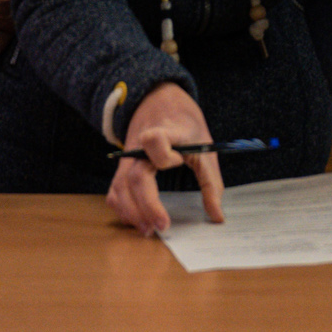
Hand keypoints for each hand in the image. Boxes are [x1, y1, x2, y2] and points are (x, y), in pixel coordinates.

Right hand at [109, 84, 220, 236]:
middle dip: (147, 204)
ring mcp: (127, 157)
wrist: (158, 101)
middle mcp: (139, 146)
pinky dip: (122, 208)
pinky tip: (137, 220)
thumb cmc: (184, 126)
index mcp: (164, 132)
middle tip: (162, 226)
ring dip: (132, 212)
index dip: (163, 154)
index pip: (153, 140)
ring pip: (119, 187)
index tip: (177, 162)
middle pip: (135, 176)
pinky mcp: (122, 167)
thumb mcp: (204, 146)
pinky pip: (114, 190)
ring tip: (148, 230)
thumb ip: (211, 182)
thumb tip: (217, 217)